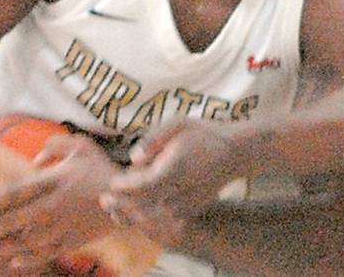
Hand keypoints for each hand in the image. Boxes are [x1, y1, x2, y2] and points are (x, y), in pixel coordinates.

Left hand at [0, 134, 118, 273]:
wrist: (130, 197)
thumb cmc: (102, 170)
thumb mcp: (82, 147)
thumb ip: (56, 146)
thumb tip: (36, 159)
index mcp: (54, 181)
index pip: (17, 192)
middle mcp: (54, 206)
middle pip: (15, 220)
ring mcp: (63, 226)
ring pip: (26, 240)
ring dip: (1, 247)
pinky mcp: (73, 240)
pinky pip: (46, 252)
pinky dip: (28, 258)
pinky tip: (13, 262)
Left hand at [102, 120, 243, 226]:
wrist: (236, 153)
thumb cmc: (205, 134)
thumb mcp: (179, 123)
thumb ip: (154, 138)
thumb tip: (133, 158)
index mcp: (175, 168)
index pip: (143, 186)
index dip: (124, 187)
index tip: (113, 182)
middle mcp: (181, 190)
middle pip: (145, 206)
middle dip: (124, 204)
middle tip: (107, 199)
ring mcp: (189, 203)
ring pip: (155, 217)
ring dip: (135, 214)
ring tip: (119, 207)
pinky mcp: (193, 209)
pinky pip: (167, 220)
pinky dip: (150, 218)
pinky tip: (140, 209)